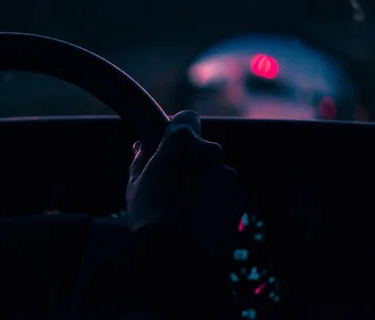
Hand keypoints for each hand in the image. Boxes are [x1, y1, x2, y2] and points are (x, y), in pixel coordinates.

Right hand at [127, 110, 241, 246]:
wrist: (176, 255)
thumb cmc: (149, 214)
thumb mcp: (135, 183)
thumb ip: (140, 159)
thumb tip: (141, 147)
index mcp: (183, 142)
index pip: (186, 120)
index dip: (178, 130)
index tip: (170, 144)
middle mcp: (211, 152)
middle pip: (203, 149)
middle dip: (192, 160)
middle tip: (174, 183)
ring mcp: (228, 176)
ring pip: (216, 171)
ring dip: (206, 182)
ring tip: (187, 206)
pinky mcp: (239, 198)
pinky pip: (226, 192)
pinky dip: (216, 200)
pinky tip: (200, 217)